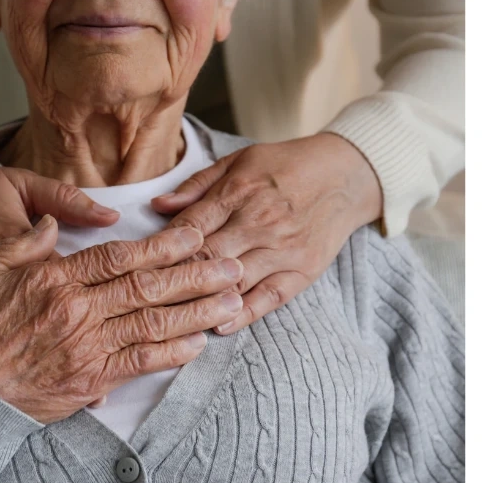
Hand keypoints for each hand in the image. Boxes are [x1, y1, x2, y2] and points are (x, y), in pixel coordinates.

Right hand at [0, 216, 245, 423]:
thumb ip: (23, 244)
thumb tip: (54, 225)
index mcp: (53, 278)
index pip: (119, 256)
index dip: (162, 245)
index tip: (193, 235)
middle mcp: (75, 311)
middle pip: (147, 286)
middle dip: (195, 274)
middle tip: (231, 264)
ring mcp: (84, 348)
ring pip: (152, 324)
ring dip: (196, 312)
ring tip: (231, 301)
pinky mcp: (87, 382)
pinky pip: (138, 364)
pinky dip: (171, 353)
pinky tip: (198, 343)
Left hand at [152, 133, 382, 334]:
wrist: (346, 174)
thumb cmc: (285, 166)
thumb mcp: (240, 161)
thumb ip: (197, 185)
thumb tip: (158, 206)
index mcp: (240, 190)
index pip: (190, 225)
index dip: (161, 247)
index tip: (139, 265)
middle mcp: (260, 221)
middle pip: (207, 256)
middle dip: (173, 278)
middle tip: (144, 298)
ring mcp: (283, 248)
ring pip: (234, 280)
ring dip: (202, 300)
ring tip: (171, 318)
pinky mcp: (303, 269)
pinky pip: (269, 297)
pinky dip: (242, 314)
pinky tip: (218, 325)